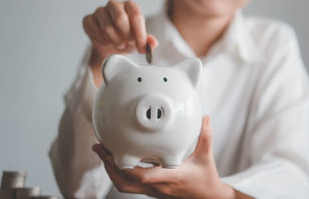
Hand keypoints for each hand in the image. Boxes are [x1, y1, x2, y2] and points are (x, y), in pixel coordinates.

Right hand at [83, 0, 158, 85]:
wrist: (110, 47)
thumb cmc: (127, 40)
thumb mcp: (140, 41)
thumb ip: (147, 41)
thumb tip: (153, 43)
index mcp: (130, 6)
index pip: (136, 16)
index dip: (139, 34)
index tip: (140, 47)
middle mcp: (114, 5)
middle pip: (120, 18)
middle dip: (126, 36)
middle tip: (128, 44)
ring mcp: (100, 11)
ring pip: (107, 27)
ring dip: (115, 41)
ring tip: (119, 44)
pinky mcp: (88, 19)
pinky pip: (94, 30)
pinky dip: (102, 40)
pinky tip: (106, 42)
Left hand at [92, 116, 235, 198]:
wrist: (209, 198)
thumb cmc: (206, 179)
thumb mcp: (205, 156)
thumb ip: (205, 135)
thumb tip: (205, 117)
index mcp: (170, 176)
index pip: (142, 176)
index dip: (123, 165)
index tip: (111, 149)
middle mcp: (158, 185)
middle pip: (124, 182)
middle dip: (108, 165)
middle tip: (100, 147)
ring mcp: (154, 190)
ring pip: (125, 185)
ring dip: (112, 170)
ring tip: (103, 152)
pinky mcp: (153, 190)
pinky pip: (131, 184)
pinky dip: (121, 172)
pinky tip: (119, 159)